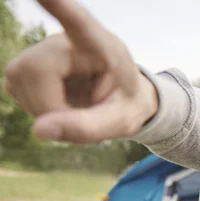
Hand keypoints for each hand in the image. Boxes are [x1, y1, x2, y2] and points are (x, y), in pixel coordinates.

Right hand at [3, 0, 157, 142]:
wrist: (120, 98)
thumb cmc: (125, 105)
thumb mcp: (120, 122)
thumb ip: (87, 128)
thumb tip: (39, 130)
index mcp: (104, 47)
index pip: (81, 24)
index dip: (61, 7)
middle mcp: (68, 40)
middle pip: (35, 69)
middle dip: (49, 106)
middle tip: (78, 118)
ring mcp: (42, 48)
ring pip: (19, 79)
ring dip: (43, 109)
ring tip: (74, 108)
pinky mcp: (24, 63)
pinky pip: (14, 87)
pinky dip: (35, 107)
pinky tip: (58, 103)